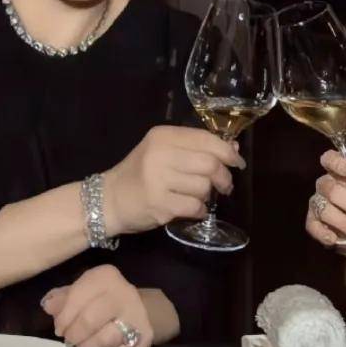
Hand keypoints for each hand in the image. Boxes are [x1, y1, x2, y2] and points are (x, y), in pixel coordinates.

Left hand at [41, 265, 152, 346]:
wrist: (134, 307)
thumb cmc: (98, 299)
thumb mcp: (79, 291)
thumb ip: (62, 299)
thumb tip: (49, 305)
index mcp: (106, 277)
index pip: (77, 297)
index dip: (63, 317)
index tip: (60, 327)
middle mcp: (124, 293)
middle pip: (90, 321)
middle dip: (74, 335)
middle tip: (70, 340)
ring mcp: (137, 315)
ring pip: (105, 340)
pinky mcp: (145, 337)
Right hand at [104, 125, 245, 234]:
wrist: (108, 199)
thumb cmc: (141, 173)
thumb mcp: (164, 151)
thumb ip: (196, 148)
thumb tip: (233, 149)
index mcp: (163, 136)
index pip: (206, 139)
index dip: (228, 151)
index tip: (237, 162)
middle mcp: (160, 154)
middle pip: (210, 164)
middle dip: (223, 177)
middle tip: (224, 185)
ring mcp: (158, 180)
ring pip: (204, 186)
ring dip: (208, 195)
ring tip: (198, 196)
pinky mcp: (159, 204)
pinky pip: (194, 207)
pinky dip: (199, 210)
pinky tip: (193, 209)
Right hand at [306, 150, 345, 259]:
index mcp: (345, 175)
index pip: (331, 159)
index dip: (335, 163)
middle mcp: (328, 186)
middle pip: (329, 188)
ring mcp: (319, 204)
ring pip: (322, 207)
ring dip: (342, 221)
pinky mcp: (314, 224)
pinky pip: (312, 225)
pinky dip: (323, 233)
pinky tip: (334, 239)